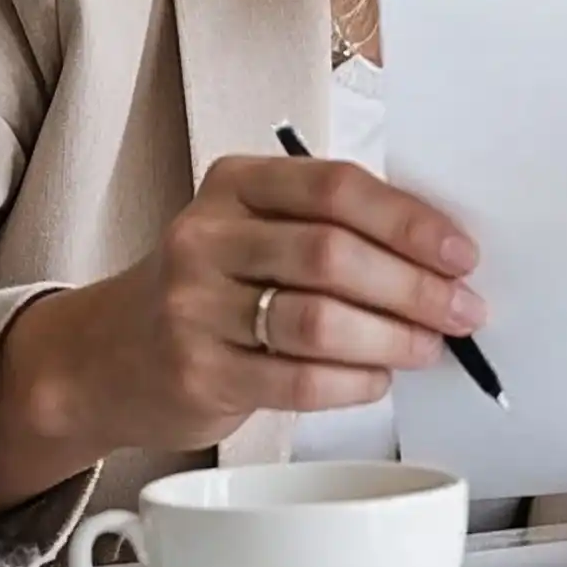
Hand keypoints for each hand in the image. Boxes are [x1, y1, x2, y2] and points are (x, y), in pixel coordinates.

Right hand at [0, 154, 485, 515]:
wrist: (105, 357)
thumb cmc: (208, 289)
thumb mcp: (253, 231)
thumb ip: (331, 230)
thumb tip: (441, 260)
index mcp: (235, 184)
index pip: (337, 187)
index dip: (410, 222)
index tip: (460, 253)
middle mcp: (207, 237)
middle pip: (333, 255)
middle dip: (414, 287)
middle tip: (461, 310)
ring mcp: (194, 307)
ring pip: (319, 321)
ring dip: (392, 338)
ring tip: (428, 348)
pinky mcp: (198, 372)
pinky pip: (298, 380)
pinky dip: (353, 382)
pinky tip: (377, 379)